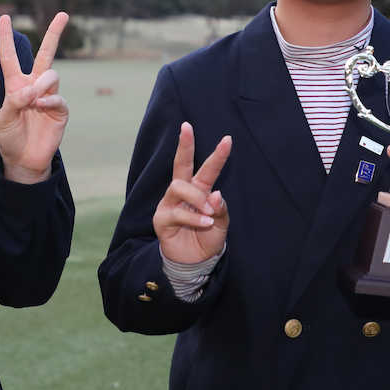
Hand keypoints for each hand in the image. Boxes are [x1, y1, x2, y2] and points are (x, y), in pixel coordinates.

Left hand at [0, 12, 69, 183]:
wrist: (24, 160)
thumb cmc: (10, 138)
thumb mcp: (4, 118)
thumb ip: (15, 100)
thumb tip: (33, 89)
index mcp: (15, 85)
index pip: (10, 57)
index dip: (5, 38)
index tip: (3, 17)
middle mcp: (34, 86)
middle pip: (46, 54)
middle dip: (54, 34)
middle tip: (64, 14)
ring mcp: (49, 97)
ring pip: (51, 75)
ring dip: (41, 85)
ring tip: (33, 101)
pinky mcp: (60, 110)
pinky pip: (58, 97)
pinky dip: (48, 101)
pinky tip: (40, 108)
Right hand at [153, 122, 231, 263]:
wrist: (194, 262)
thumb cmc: (207, 238)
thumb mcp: (222, 224)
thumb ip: (220, 208)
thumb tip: (215, 193)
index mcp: (199, 190)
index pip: (207, 168)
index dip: (217, 154)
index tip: (228, 139)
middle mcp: (182, 192)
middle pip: (181, 164)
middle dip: (184, 145)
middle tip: (187, 127)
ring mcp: (169, 203)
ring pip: (179, 187)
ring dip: (198, 198)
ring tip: (210, 213)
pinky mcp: (161, 218)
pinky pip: (177, 211)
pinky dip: (194, 217)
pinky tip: (205, 223)